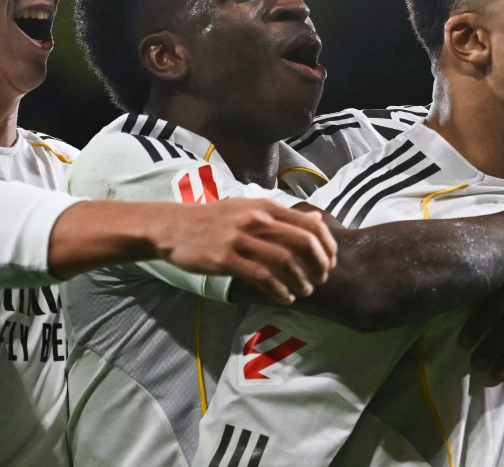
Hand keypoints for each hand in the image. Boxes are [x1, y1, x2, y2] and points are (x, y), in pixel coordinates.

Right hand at [153, 199, 337, 304]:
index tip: (330, 262)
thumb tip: (317, 219)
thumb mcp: (250, 208)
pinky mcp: (226, 259)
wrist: (173, 227)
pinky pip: (262, 277)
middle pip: (303, 243)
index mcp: (266, 206)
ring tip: (305, 292)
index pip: (310, 224)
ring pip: (285, 262)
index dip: (327, 246)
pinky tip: (285, 298)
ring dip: (301, 281)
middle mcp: (257, 219)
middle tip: (321, 279)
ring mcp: (241, 239)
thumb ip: (283, 216)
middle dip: (319, 265)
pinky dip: (280, 290)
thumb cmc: (214, 219)